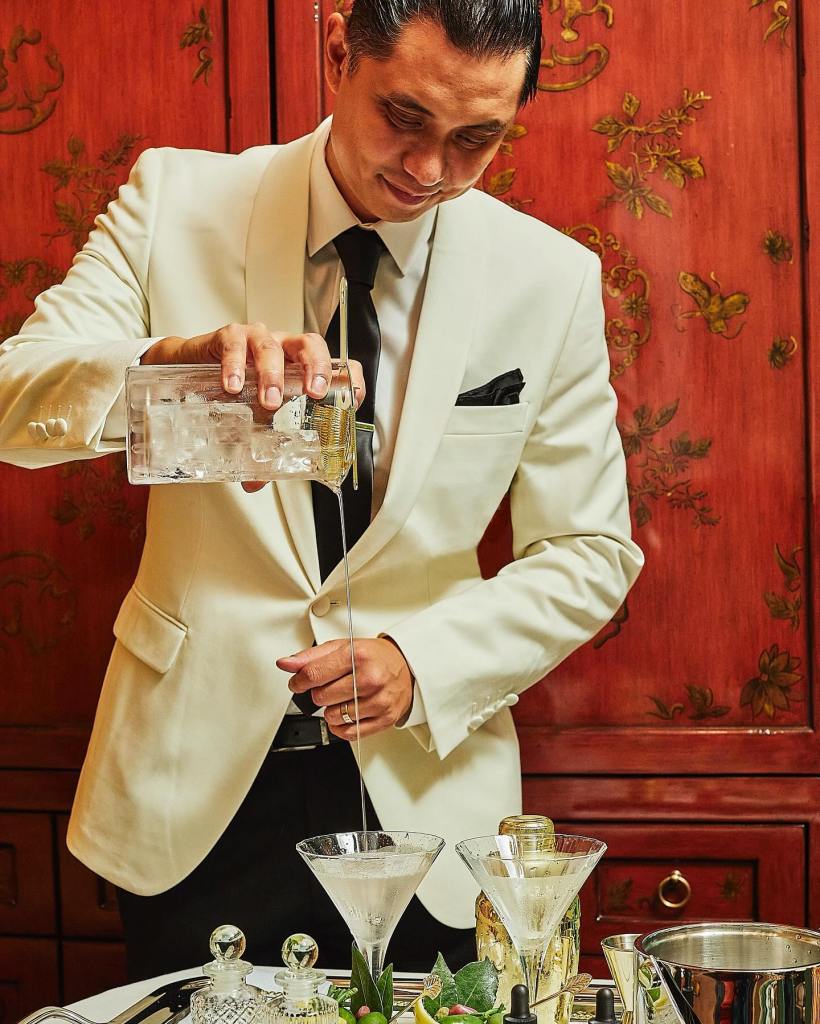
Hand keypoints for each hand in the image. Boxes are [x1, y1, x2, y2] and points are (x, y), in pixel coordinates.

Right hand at [141, 323, 363, 491]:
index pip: (334, 364)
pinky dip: (234, 365)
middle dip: (316, 367)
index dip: (348, 377)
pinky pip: (234, 345)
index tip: (352, 399)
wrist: (187, 367)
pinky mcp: (227, 337)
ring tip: (268, 402)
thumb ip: (257, 448)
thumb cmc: (230, 388)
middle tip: (313, 393)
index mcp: (297, 367)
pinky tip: (232, 385)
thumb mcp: (250, 418)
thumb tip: (256, 483)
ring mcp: (256, 339)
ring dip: (272, 376)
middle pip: (310, 345)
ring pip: (272, 348)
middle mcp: (282, 349)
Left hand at [277, 638, 413, 739]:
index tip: (298, 683)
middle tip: (329, 686)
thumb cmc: (375, 657)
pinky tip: (345, 713)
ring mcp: (378, 701)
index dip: (298, 681)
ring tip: (342, 698)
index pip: (313, 675)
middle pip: (321, 697)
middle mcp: (370, 678)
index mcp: (358, 656)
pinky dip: (340, 726)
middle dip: (318, 693)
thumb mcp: (343, 647)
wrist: (407, 666)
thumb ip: (312, 656)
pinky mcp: (384, 719)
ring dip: (330, 710)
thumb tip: (286, 663)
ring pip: (332, 716)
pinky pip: (348, 733)